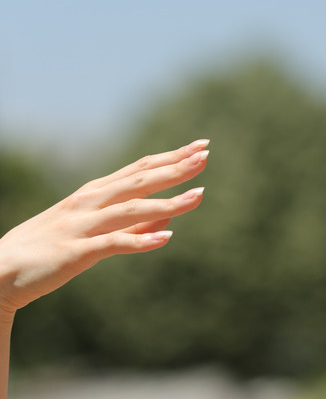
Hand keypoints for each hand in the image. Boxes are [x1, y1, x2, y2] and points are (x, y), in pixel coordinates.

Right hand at [0, 140, 208, 314]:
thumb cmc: (48, 250)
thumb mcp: (92, 231)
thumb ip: (131, 224)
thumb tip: (168, 217)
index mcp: (93, 194)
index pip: (139, 168)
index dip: (171, 157)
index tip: (199, 147)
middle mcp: (89, 202)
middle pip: (139, 180)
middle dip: (175, 168)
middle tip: (205, 156)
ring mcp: (82, 225)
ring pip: (132, 208)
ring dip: (168, 201)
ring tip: (200, 196)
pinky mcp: (75, 252)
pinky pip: (112, 244)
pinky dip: (140, 240)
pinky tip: (166, 238)